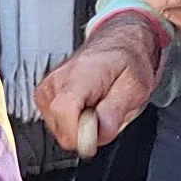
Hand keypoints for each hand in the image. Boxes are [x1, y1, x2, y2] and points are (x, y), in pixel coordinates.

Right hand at [31, 16, 160, 155]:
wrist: (117, 45)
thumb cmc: (127, 61)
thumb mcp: (135, 87)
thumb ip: (115, 112)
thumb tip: (98, 134)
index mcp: (80, 74)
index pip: (64, 113)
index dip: (81, 134)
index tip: (98, 134)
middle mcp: (58, 80)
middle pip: (61, 129)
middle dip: (86, 133)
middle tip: (104, 115)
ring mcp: (48, 89)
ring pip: (59, 131)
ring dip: (80, 128)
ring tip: (96, 109)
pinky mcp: (44, 97)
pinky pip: (56, 125)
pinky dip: (73, 123)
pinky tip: (85, 109)